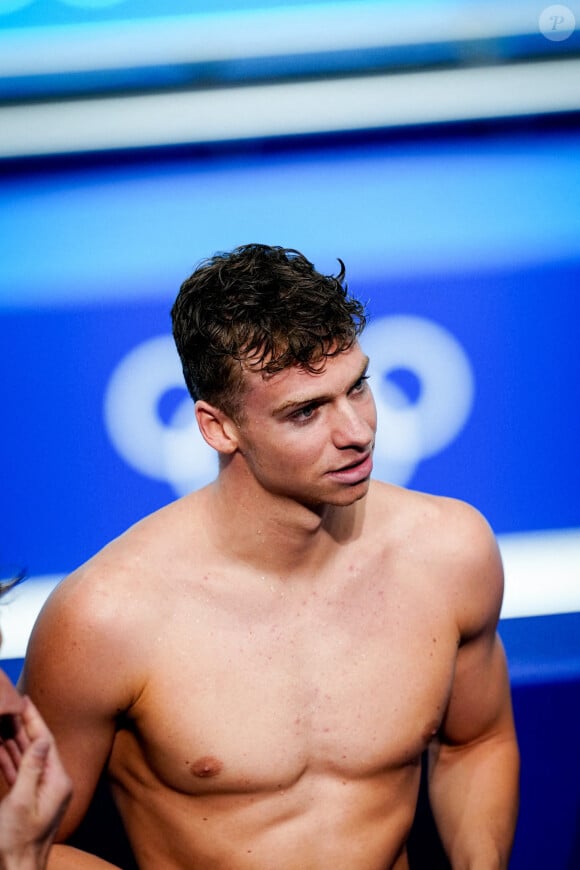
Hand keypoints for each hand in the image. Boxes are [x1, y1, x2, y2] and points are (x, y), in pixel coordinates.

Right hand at [0, 696, 71, 869]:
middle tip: (12, 705)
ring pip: (28, 758)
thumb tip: (40, 741)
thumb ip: (31, 769)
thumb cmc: (17, 842)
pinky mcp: (31, 800)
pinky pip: (21, 772)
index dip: (33, 720)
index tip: (24, 701)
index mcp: (58, 782)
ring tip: (5, 720)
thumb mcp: (21, 802)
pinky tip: (2, 748)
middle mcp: (54, 784)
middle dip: (24, 726)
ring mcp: (43, 792)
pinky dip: (11, 759)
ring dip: (15, 740)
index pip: (46, 741)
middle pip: (38, 746)